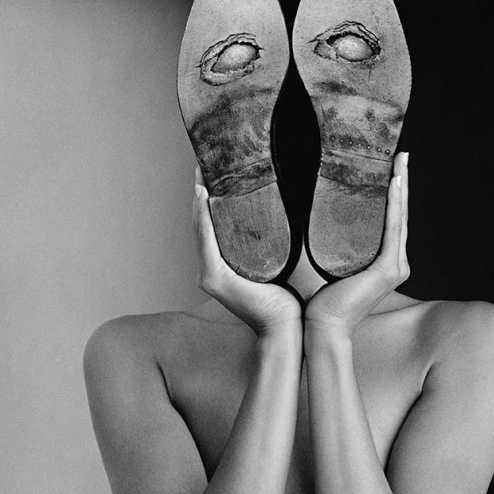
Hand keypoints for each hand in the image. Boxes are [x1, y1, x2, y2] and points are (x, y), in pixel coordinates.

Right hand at [193, 168, 301, 335]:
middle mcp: (211, 269)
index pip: (213, 227)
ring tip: (201, 174)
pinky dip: (203, 218)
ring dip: (199, 200)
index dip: (211, 200)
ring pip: (200, 229)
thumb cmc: (287, 302)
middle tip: (205, 165)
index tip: (216, 173)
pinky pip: (205, 241)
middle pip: (202, 225)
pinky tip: (203, 197)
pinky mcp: (213, 278)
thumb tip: (294, 218)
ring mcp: (209, 275)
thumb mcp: (280, 266)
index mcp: (225, 266)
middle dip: (202, 195)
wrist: (286, 328)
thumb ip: (278, 247)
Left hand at [305, 152, 409, 337]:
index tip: (391, 166)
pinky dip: (393, 205)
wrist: (322, 327)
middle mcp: (396, 263)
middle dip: (401, 182)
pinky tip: (393, 184)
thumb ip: (329, 243)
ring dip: (401, 186)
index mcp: (384, 262)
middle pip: (400, 214)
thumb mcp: (328, 263)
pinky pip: (392, 228)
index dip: (393, 192)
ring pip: (399, 217)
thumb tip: (311, 215)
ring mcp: (395, 267)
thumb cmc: (320, 301)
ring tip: (400, 161)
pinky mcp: (389, 269)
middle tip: (401, 154)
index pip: (390, 219)